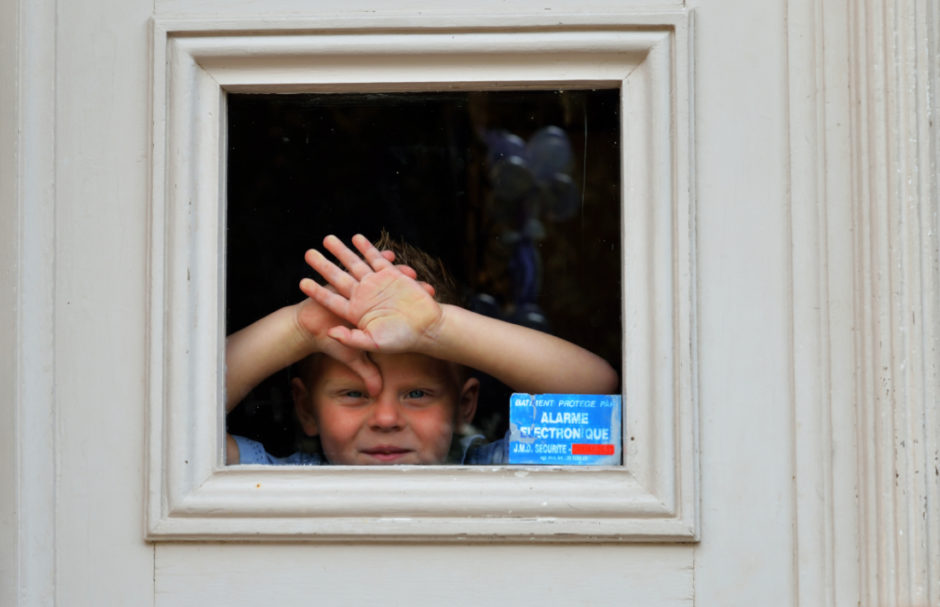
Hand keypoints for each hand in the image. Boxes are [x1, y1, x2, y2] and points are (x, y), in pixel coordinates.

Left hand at [299, 234, 442, 352]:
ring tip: (327, 239)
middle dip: (323, 265)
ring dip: (341, 251)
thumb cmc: (401, 340)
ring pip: (355, 263)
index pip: (331, 299)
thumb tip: (331, 334)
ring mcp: (377, 283)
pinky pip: (376, 258)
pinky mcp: (392, 274)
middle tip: (308, 253)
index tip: (302, 283)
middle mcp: (364, 295)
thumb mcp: (374, 342)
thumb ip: (352, 338)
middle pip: (338, 277)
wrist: (427, 328)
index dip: (317, 291)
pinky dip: (366, 248)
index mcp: (356, 312)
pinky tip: (356, 238)